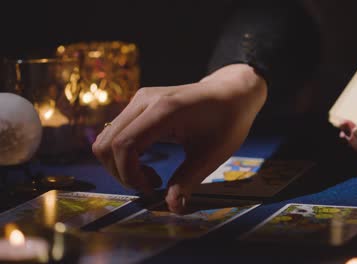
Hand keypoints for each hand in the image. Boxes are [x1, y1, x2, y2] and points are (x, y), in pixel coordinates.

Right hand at [92, 64, 266, 212]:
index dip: (129, 174)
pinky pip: (116, 134)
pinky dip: (124, 155)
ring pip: (106, 139)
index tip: (152, 190)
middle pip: (107, 143)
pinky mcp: (138, 105)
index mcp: (165, 110)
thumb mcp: (212, 155)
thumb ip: (189, 181)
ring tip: (150, 176)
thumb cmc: (228, 121)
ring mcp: (139, 100)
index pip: (124, 145)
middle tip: (150, 186)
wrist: (231, 93)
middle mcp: (144, 101)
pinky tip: (148, 164)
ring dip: (120, 165)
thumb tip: (172, 207)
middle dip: (121, 173)